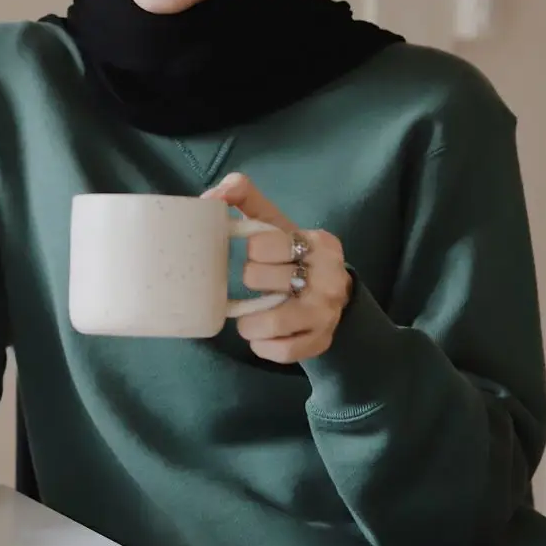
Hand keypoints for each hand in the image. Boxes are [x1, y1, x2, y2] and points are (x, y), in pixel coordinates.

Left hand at [202, 173, 352, 363]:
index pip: (263, 243)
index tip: (258, 254)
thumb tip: (214, 194)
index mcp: (319, 243)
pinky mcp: (320, 342)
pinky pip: (279, 350)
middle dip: (252, 281)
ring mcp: (327, 314)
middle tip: (258, 282)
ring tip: (251, 314)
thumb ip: (246, 199)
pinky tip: (263, 335)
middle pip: (260, 279)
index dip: (253, 250)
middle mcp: (330, 278)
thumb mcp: (276, 224)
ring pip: (269, 322)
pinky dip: (262, 345)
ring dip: (249, 321)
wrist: (331, 298)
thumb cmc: (292, 256)